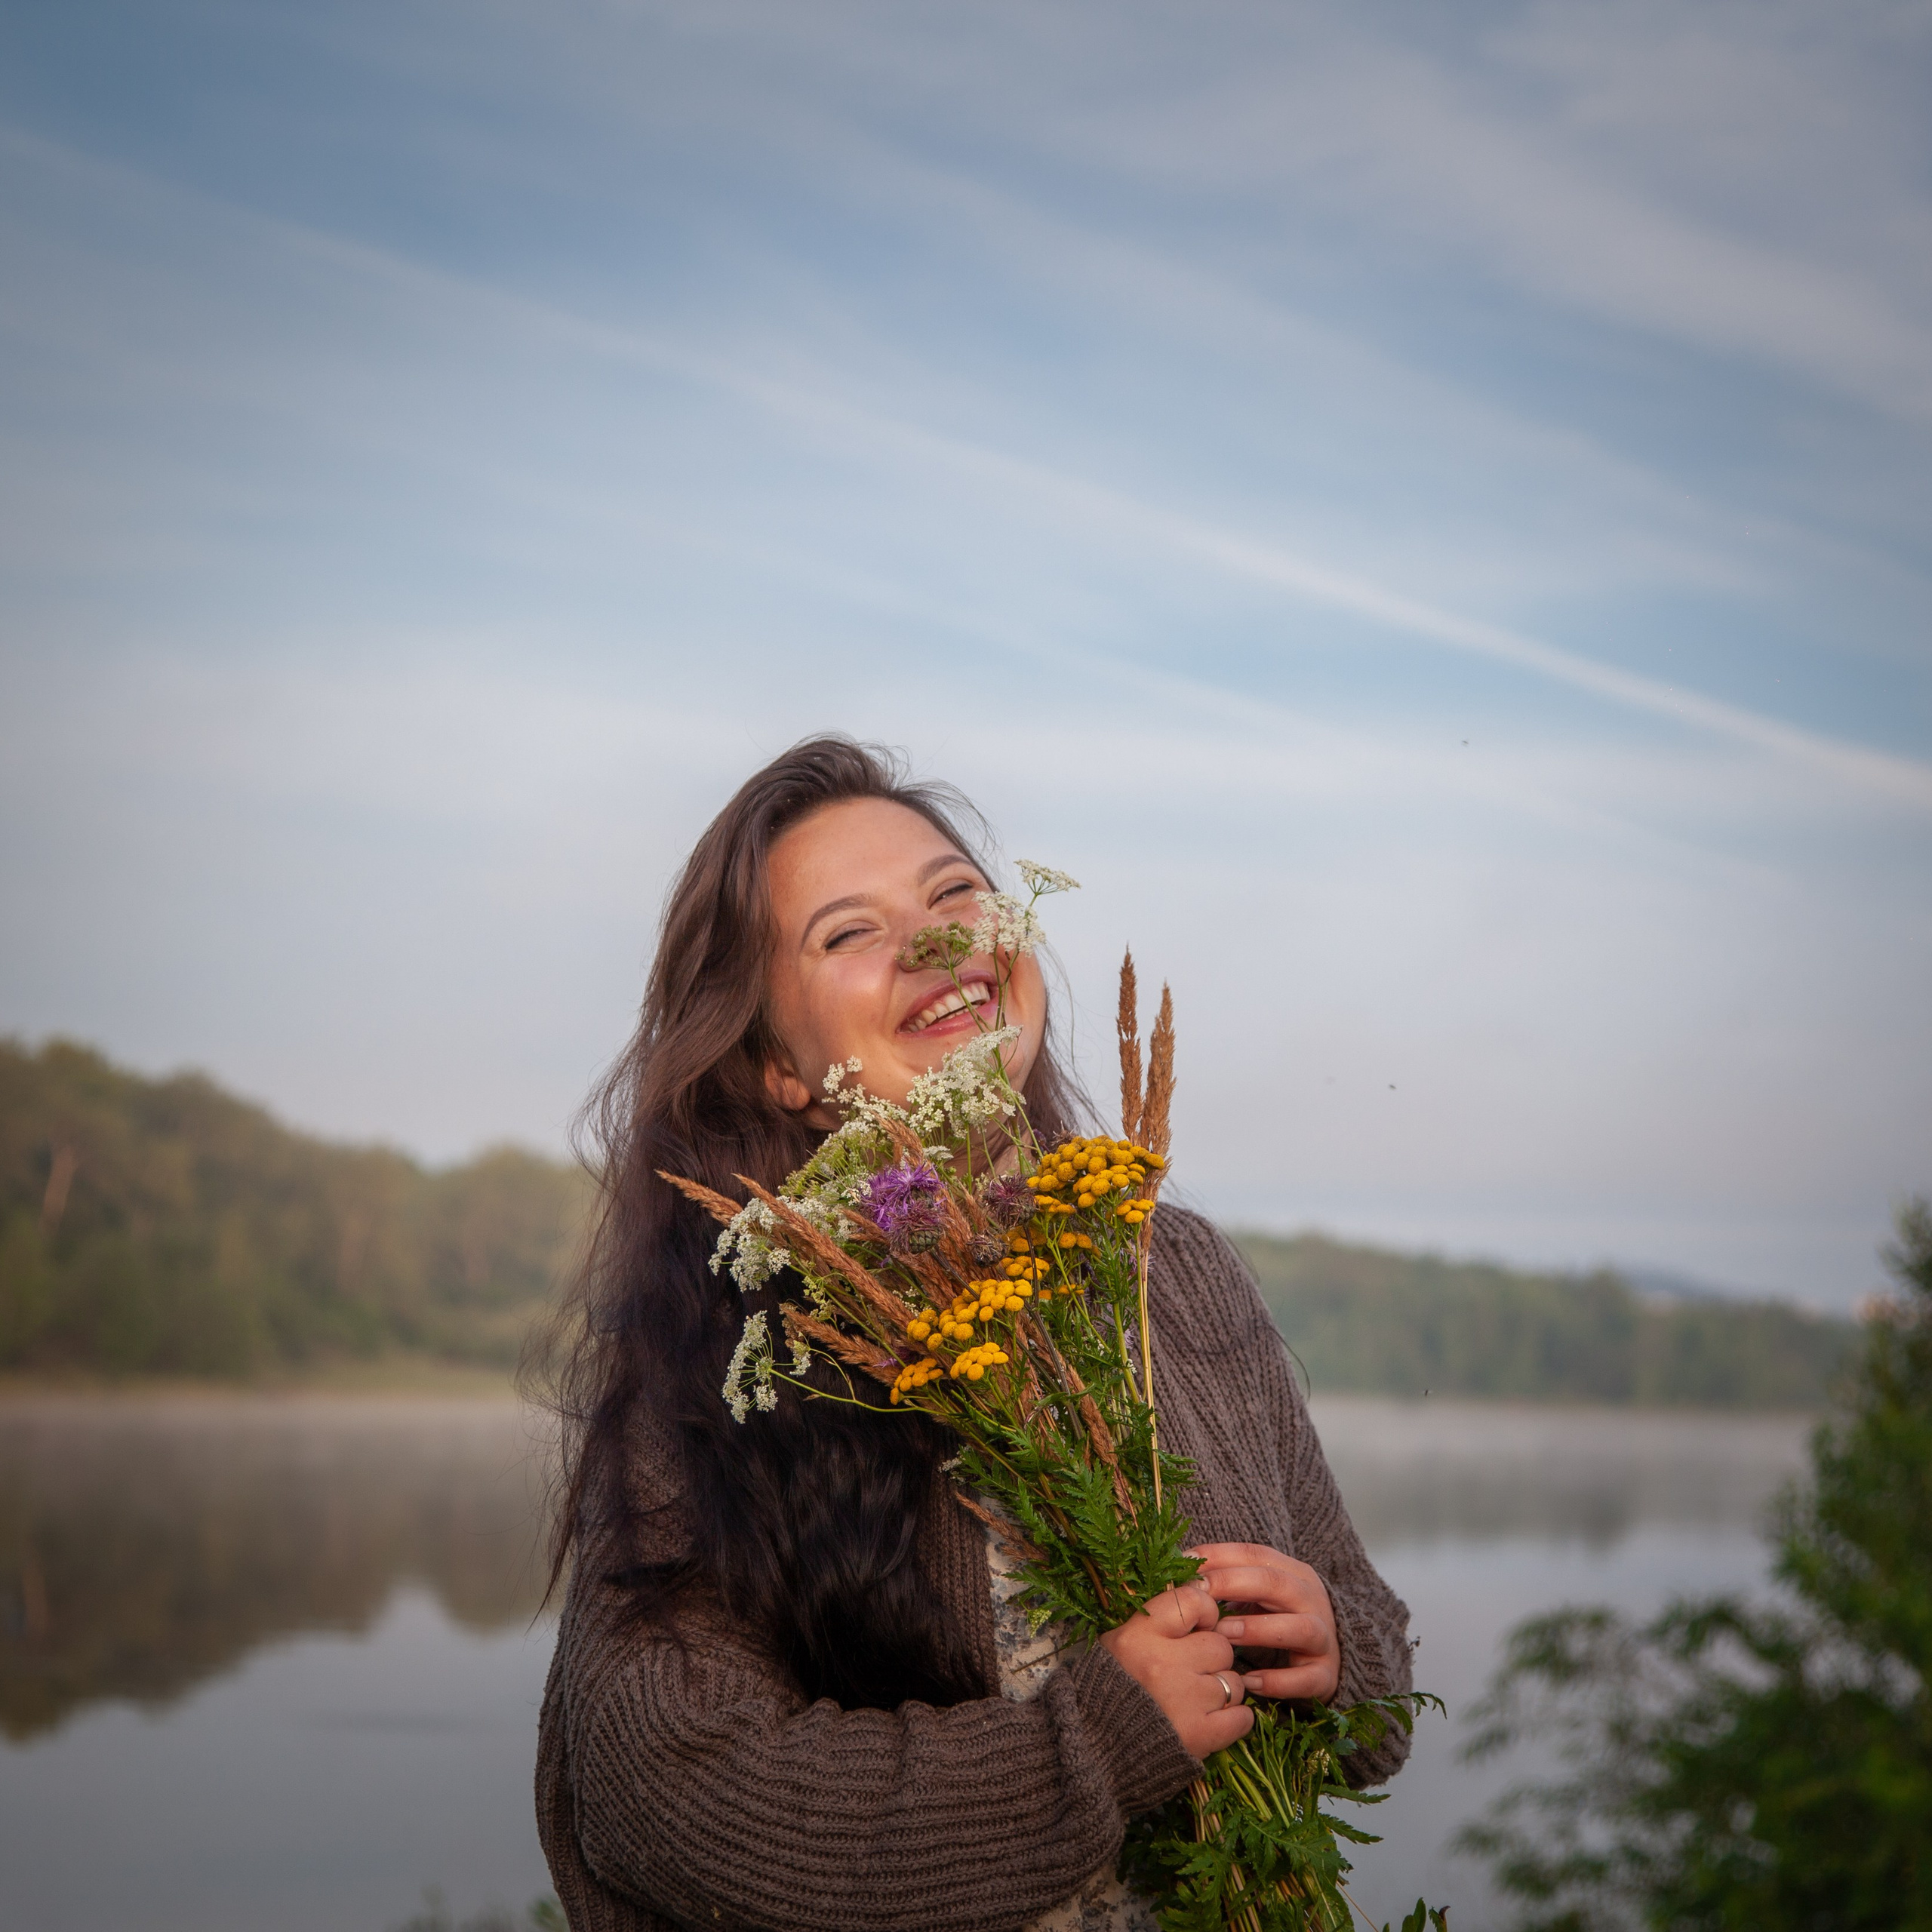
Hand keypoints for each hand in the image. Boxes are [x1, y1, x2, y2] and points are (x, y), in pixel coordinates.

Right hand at [1099, 1580, 1252, 1758]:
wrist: (1092, 1752)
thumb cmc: (1104, 1694)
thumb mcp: (1118, 1646)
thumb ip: (1156, 1625)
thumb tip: (1199, 1605)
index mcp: (1139, 1635)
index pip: (1192, 1601)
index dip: (1205, 1612)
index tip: (1200, 1626)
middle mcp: (1164, 1662)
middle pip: (1220, 1645)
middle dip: (1213, 1659)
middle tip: (1195, 1673)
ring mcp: (1185, 1699)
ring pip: (1234, 1682)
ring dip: (1223, 1692)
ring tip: (1199, 1702)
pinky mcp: (1200, 1735)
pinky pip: (1242, 1717)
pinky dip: (1235, 1719)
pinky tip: (1217, 1722)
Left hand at [1189, 1541, 1340, 1703]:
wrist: (1323, 1659)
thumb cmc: (1276, 1621)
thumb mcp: (1256, 1597)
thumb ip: (1227, 1585)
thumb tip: (1179, 1575)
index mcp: (1292, 1572)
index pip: (1256, 1554)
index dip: (1220, 1556)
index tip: (1186, 1564)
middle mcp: (1312, 1599)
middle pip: (1277, 1583)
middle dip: (1233, 1584)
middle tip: (1199, 1595)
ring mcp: (1324, 1637)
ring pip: (1301, 1627)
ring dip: (1258, 1629)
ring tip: (1222, 1634)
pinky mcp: (1326, 1674)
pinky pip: (1306, 1678)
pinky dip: (1276, 1681)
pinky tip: (1247, 1682)